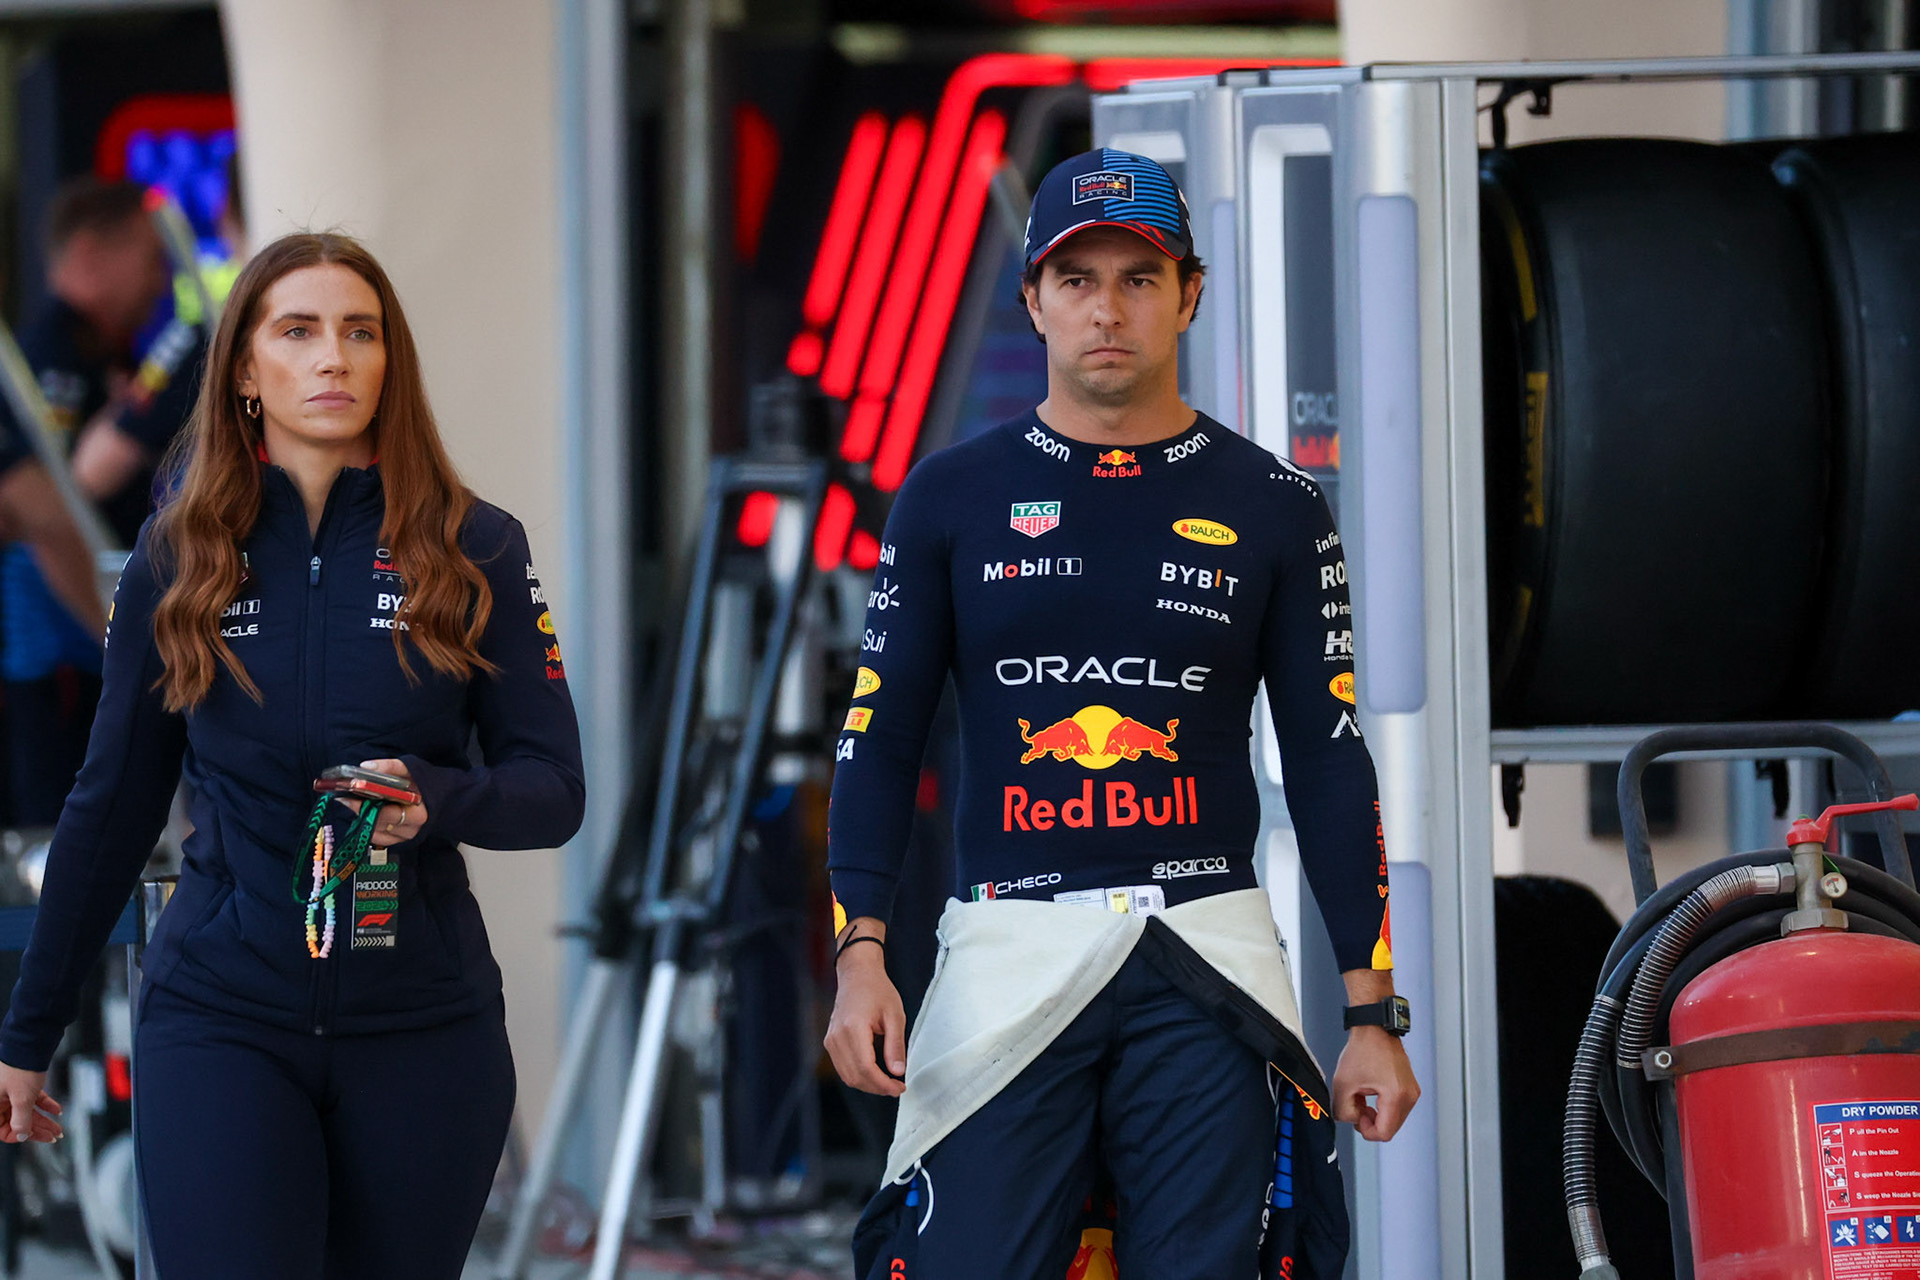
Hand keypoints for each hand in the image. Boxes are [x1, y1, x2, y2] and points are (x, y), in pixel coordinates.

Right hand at [0, 1061, 62, 1143]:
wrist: (31, 1040)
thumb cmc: (20, 1068)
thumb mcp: (21, 1098)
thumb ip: (21, 1119)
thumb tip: (22, 1135)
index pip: (2, 1129)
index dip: (18, 1135)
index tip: (34, 1136)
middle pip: (17, 1121)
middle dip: (37, 1129)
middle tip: (54, 1136)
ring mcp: (9, 1091)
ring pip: (26, 1111)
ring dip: (43, 1119)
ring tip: (59, 1128)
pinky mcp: (21, 1084)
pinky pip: (32, 1099)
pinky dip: (44, 1104)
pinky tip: (57, 1110)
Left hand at [345, 759, 426, 847]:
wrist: (438, 797)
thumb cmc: (423, 784)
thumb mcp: (412, 769)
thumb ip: (391, 767)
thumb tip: (366, 767)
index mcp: (418, 813)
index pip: (389, 814)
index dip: (368, 806)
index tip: (352, 794)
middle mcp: (412, 829)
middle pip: (379, 823)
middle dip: (361, 810)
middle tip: (345, 798)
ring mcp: (404, 837)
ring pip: (375, 831)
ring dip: (362, 817)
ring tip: (352, 802)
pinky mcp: (398, 840)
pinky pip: (377, 838)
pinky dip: (368, 825)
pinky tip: (364, 813)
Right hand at [823, 922, 906, 1097]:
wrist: (857, 974)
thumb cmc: (877, 990)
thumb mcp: (895, 1015)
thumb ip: (895, 1045)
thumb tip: (897, 1072)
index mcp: (853, 1028)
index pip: (866, 1068)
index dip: (883, 1084)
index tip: (900, 1088)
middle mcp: (837, 1037)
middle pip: (855, 1076)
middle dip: (877, 1088)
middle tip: (897, 1088)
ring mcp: (831, 1040)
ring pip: (847, 1076)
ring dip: (868, 1084)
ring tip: (888, 1083)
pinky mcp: (830, 1042)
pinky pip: (843, 1067)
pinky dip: (859, 1076)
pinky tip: (875, 1074)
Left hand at [1330, 1027, 1419, 1140]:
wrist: (1375, 1030)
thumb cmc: (1363, 1049)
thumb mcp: (1343, 1083)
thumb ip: (1343, 1111)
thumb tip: (1352, 1121)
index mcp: (1396, 1096)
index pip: (1384, 1133)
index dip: (1366, 1131)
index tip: (1357, 1118)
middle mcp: (1410, 1095)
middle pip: (1391, 1128)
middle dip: (1371, 1123)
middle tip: (1357, 1106)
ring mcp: (1412, 1091)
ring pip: (1394, 1119)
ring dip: (1377, 1115)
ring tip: (1363, 1097)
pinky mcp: (1410, 1087)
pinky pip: (1397, 1108)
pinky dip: (1383, 1107)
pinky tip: (1371, 1094)